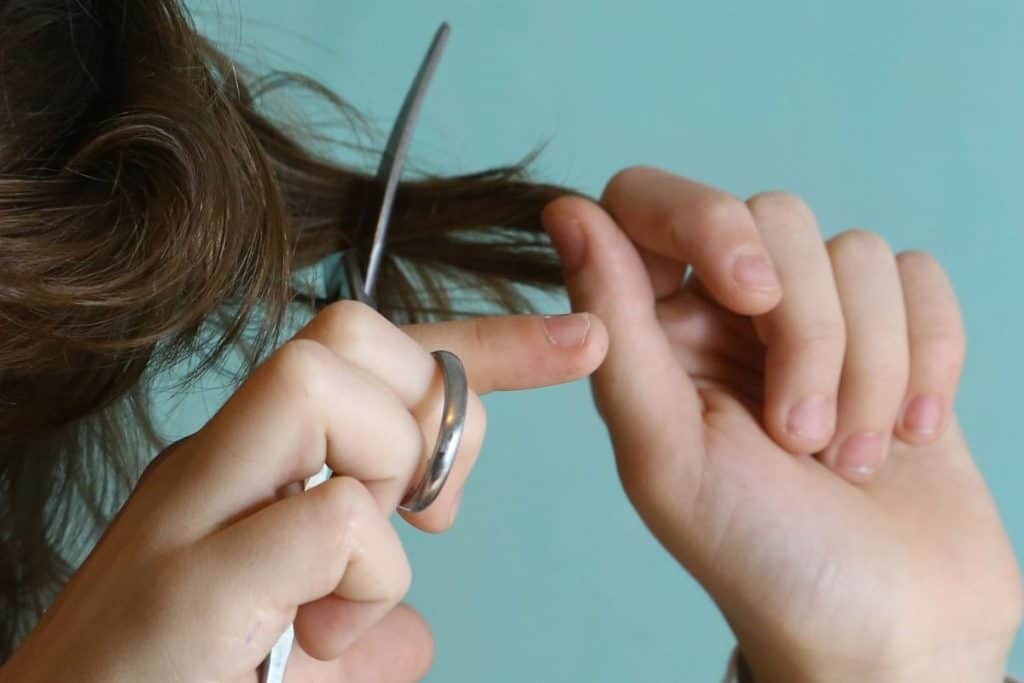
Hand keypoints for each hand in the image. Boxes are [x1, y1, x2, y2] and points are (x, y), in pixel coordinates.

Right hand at [0, 301, 606, 681]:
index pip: (371, 359)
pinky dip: (364, 580)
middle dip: (423, 404)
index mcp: (246, 469)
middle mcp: (214, 467)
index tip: (576, 342)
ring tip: (350, 584)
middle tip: (422, 517)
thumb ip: (355, 619)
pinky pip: (330, 517)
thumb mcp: (290, 641)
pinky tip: (324, 637)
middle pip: (344, 334)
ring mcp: (192, 515)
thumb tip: (417, 636)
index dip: (486, 344)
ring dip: (382, 476)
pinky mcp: (190, 585)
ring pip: (319, 385)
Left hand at [543, 167, 1022, 682]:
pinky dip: (929, 359)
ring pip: (857, 251)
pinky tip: (914, 436)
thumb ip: (616, 330)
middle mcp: (730, 312)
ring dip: (869, 367)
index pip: (649, 200)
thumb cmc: (757, 554)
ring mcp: (819, 318)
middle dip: (807, 334)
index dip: (705, 221)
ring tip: (851, 460)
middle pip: (775, 216)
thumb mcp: (666, 453)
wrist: (882, 628)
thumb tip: (567, 211)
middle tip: (800, 440)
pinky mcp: (901, 333)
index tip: (749, 295)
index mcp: (655, 332)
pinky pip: (921, 277)